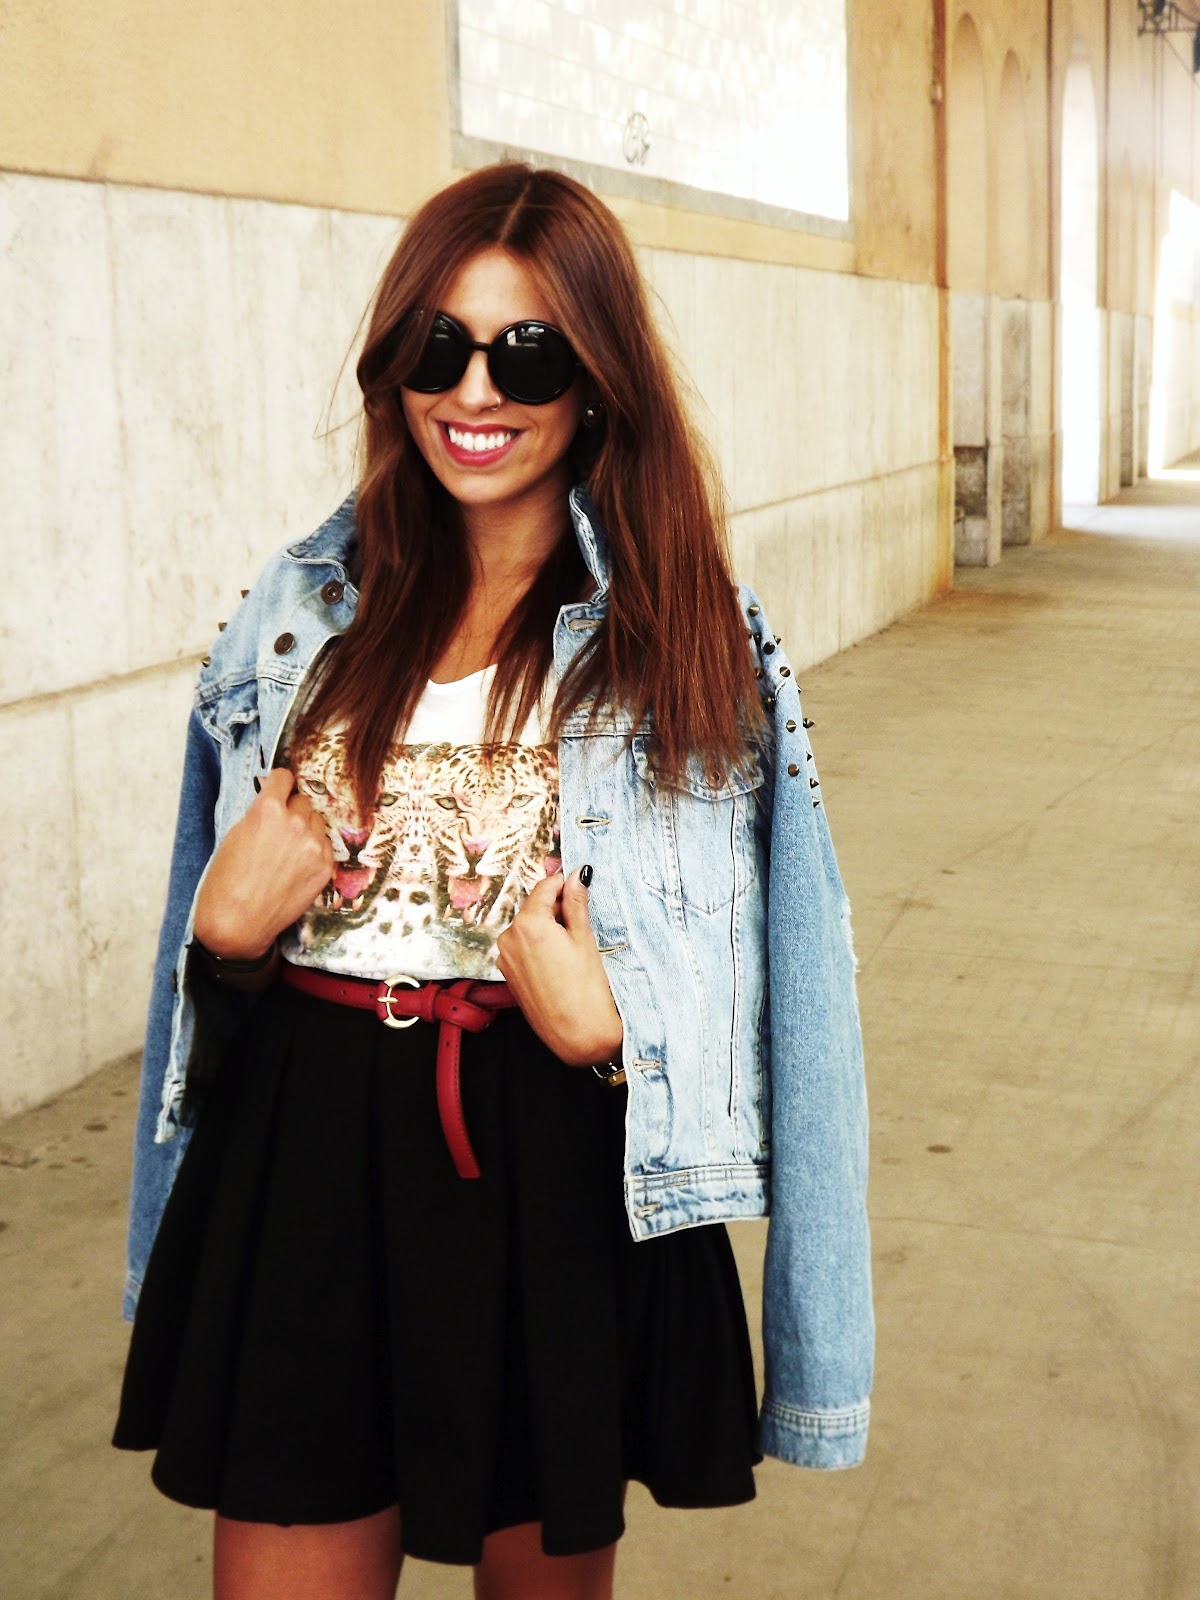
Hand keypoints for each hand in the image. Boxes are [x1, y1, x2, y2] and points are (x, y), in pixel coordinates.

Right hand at [193, 768, 334, 959]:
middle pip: (303, 801)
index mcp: (268, 810)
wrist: (237, 923)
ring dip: (306, 828)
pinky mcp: (325, 867)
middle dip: (292, 810)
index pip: (285, 777)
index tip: (279, 789)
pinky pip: (326, 845)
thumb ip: (259, 814)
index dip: (280, 784)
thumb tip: (274, 800)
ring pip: (317, 821)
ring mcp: (314, 846)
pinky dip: (315, 850)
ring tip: (288, 849)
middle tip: (279, 828)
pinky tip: (297, 864)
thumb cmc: (225, 881)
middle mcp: (296, 823)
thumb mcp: (234, 835)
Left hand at [495, 868, 623, 1066]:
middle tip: (582, 917)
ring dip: (547, 926)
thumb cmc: (585, 989)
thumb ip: (576, 903)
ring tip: (573, 945)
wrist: (577, 1034)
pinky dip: (538, 945)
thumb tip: (576, 876)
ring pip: (527, 927)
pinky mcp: (508, 974)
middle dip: (556, 907)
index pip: (545, 887)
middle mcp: (509, 937)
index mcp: (528, 923)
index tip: (578, 880)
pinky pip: (522, 947)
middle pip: (534, 907)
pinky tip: (559, 960)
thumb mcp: (584, 938)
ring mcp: (505, 957)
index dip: (563, 882)